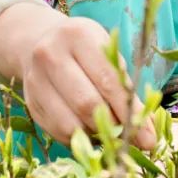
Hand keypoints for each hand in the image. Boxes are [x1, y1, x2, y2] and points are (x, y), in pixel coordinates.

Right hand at [18, 16, 156, 150]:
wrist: (38, 42)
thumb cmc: (85, 50)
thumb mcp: (107, 55)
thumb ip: (125, 88)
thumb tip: (146, 133)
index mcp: (78, 36)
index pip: (108, 81)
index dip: (129, 113)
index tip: (147, 137)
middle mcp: (51, 54)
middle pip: (86, 103)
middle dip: (113, 128)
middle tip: (131, 141)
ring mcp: (36, 79)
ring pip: (69, 123)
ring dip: (95, 137)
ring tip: (111, 137)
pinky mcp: (30, 102)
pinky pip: (57, 131)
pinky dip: (79, 139)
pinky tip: (91, 134)